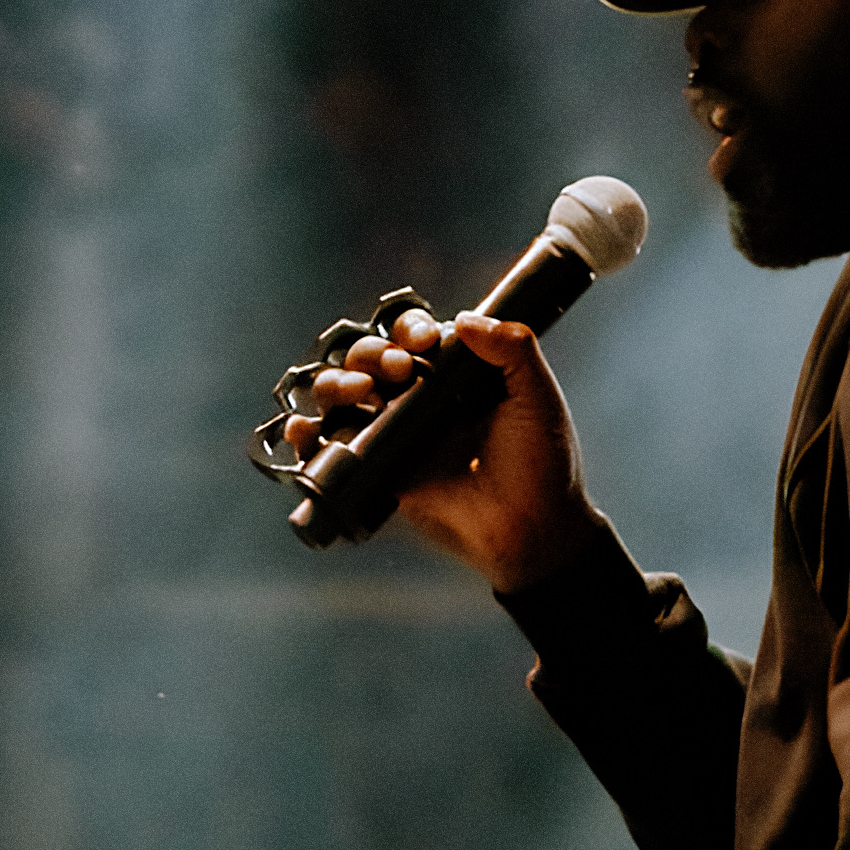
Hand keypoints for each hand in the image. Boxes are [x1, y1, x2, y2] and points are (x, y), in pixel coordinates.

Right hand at [283, 306, 605, 592]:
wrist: (534, 530)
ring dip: (336, 384)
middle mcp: (422, 401)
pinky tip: (305, 430)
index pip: (416, 337)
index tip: (423, 342)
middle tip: (396, 371)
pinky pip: (335, 447)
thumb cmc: (544, 465)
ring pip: (344, 396)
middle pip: (370, 359)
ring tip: (356, 393)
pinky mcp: (382, 473)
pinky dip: (308, 436)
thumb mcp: (538, 398)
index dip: (410, 329)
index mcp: (456, 376)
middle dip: (371, 355)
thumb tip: (464, 319)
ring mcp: (399, 437)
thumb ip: (512, 350)